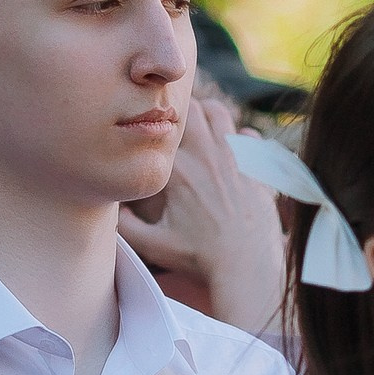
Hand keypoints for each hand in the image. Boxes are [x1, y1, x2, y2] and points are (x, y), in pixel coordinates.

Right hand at [119, 99, 286, 335]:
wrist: (247, 266)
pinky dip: (240, 140)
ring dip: (209, 118)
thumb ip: (127, 227)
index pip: (160, 126)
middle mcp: (207, 155)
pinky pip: (249, 136)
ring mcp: (236, 158)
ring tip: (201, 133)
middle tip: (175, 127)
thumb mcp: (155, 246)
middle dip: (181, 112)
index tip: (150, 133)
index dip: (153, 124)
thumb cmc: (200, 258)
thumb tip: (114, 210)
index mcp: (179, 170)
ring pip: (219, 113)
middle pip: (191, 107)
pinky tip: (233, 157)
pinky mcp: (259, 166)